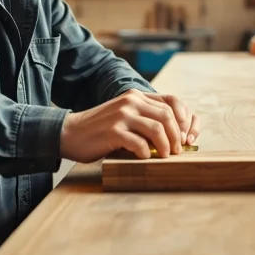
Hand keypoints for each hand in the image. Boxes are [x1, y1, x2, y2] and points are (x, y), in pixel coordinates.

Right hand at [59, 89, 201, 162]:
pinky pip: (139, 143)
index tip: (185, 136)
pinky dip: (146, 153)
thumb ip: (145, 117)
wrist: (70, 132)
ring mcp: (122, 115)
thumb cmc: (101, 129)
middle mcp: (131, 101)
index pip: (172, 101)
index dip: (184, 119)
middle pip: (167, 116)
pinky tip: (144, 158)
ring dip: (165, 146)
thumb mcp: (125, 115)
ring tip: (165, 156)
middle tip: (177, 150)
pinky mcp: (113, 131)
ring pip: (157, 128)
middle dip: (176, 136)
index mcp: (136, 95)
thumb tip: (174, 134)